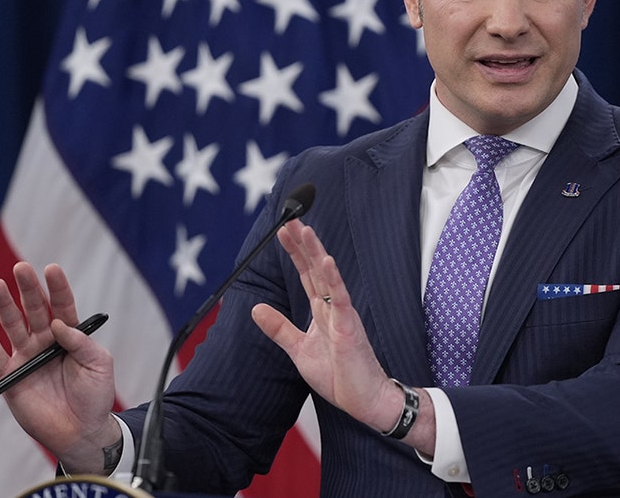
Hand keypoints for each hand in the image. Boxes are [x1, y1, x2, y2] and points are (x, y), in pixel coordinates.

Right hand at [0, 262, 120, 473]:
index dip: (57, 288)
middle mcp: (46, 342)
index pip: (62, 306)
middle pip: (34, 310)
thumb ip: (81, 343)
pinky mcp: (11, 375)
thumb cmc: (95, 396)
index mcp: (70, 336)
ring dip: (4, 305)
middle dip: (28, 289)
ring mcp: (27, 357)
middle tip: (21, 268)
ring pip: (13, 325)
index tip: (51, 269)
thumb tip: (59, 324)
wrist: (80, 430)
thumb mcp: (99, 365)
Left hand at [251, 220, 433, 451]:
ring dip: (315, 253)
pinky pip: (340, 298)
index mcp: (321, 310)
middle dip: (302, 243)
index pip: (305, 274)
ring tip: (304, 230)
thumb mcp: (299, 350)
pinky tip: (325, 261)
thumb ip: (279, 328)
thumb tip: (256, 308)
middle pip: (314, 268)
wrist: (364, 400)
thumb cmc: (339, 376)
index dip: (294, 252)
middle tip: (289, 219)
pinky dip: (333, 279)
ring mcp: (342, 315)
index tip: (282, 231)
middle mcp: (332, 307)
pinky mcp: (349, 327)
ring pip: (327, 276)